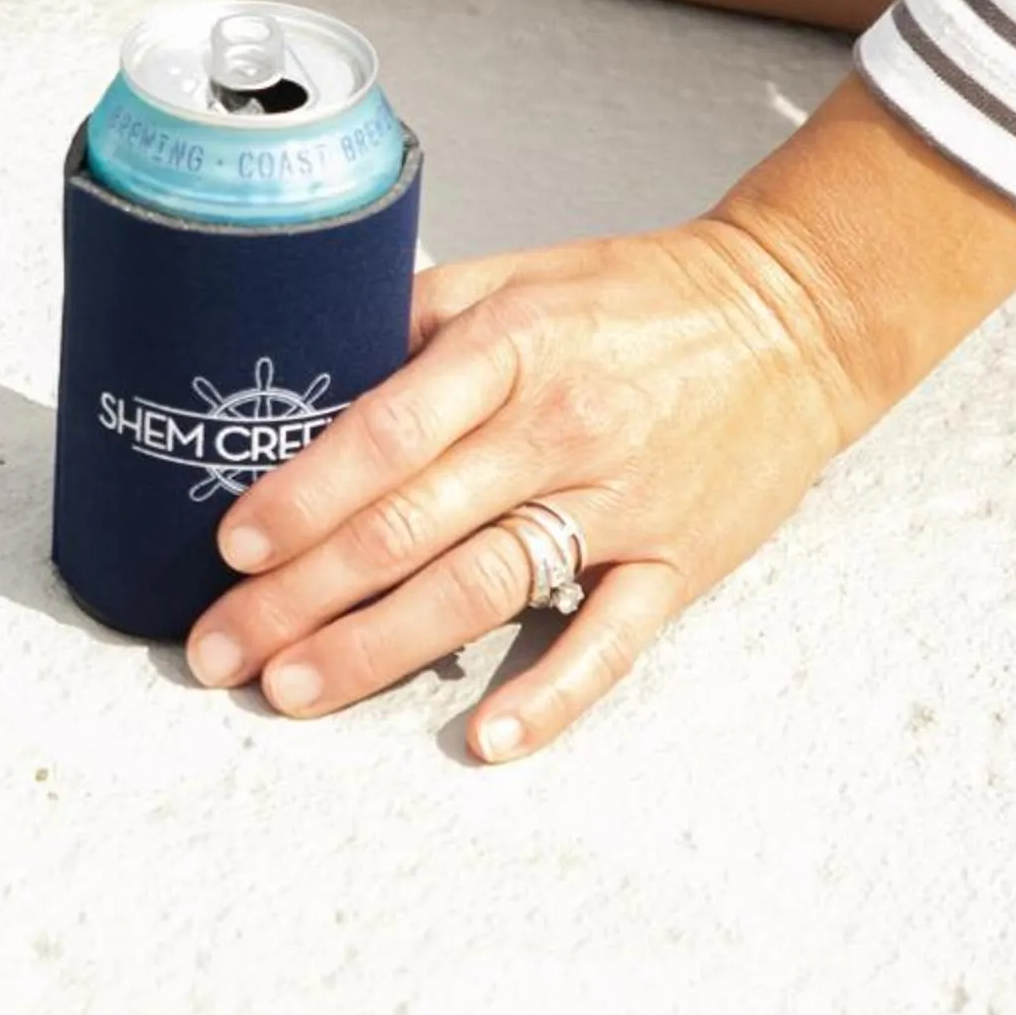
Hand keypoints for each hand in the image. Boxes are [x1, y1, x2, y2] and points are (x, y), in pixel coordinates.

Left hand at [183, 77, 1015, 758]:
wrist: (795, 318)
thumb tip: (299, 362)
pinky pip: (609, 641)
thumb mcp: (515, 275)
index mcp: (510, 349)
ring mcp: (623, 502)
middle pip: (410, 527)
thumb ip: (410, 318)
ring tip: (294, 691)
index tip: (233, 547)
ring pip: (484, 589)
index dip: (304, 494)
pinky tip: (484, 738)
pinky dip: (550, 695)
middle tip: (221, 651)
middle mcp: (559, 428)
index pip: (388, 432)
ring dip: (379, 650)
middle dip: (301, 598)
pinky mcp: (680, 562)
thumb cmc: (635, 297)